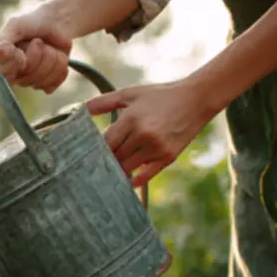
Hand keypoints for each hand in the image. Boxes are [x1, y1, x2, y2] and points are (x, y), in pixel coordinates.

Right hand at [0, 8, 72, 92]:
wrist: (56, 22)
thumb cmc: (31, 23)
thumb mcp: (14, 25)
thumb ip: (2, 41)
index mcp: (0, 62)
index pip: (2, 73)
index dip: (14, 63)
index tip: (20, 52)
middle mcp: (13, 74)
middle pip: (26, 76)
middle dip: (37, 55)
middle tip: (38, 41)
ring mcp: (29, 80)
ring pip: (41, 80)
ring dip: (51, 58)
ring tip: (49, 47)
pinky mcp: (46, 84)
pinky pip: (52, 84)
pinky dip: (59, 67)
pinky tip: (57, 56)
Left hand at [86, 80, 216, 186]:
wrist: (196, 99)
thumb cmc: (160, 96)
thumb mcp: (131, 94)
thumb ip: (104, 102)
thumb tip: (80, 110)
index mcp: (131, 119)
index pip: (105, 143)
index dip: (94, 151)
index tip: (84, 156)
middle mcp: (143, 135)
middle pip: (114, 157)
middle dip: (104, 162)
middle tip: (92, 169)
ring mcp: (156, 148)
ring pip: (127, 168)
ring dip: (117, 171)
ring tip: (107, 174)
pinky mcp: (168, 157)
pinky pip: (145, 176)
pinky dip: (134, 181)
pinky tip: (126, 182)